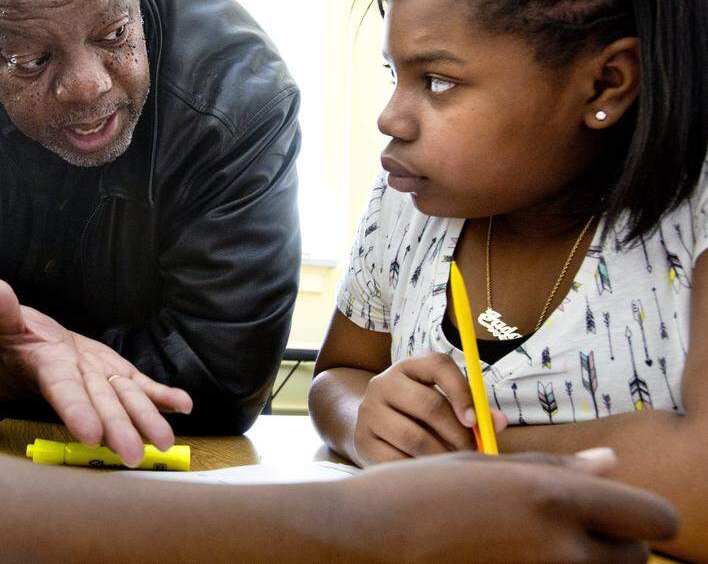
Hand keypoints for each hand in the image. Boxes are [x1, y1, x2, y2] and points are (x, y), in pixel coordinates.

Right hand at [0, 277, 192, 465]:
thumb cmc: (17, 340)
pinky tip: (183, 405)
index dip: (76, 411)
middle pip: (101, 406)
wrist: (35, 352)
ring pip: (127, 401)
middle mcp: (80, 382)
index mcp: (50, 371)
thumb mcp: (5, 321)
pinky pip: (143, 388)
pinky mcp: (118, 376)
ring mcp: (102, 382)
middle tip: (134, 454)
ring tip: (165, 441)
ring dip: (147, 420)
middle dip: (119, 429)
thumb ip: (0, 306)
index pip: (63, 393)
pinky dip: (163, 397)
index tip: (89, 433)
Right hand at [332, 449, 678, 563]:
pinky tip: (508, 555)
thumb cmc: (419, 493)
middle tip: (573, 526)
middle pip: (634, 556)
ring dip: (584, 558)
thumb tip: (611, 463)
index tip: (612, 507)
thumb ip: (554, 468)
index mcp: (554, 499)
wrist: (365, 540)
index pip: (652, 517)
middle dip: (614, 542)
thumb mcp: (486, 466)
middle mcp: (560, 547)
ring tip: (534, 541)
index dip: (637, 511)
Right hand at [354, 353, 507, 464]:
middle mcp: (383, 384)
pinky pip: (398, 461)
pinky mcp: (362, 441)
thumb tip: (499, 423)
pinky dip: (419, 469)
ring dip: (442, 455)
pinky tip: (428, 472)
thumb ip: (472, 411)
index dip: (461, 391)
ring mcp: (369, 413)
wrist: (371, 428)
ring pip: (414, 438)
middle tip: (472, 450)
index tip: (474, 421)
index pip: (438, 366)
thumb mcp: (442, 404)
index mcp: (408, 367)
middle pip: (428, 404)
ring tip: (453, 463)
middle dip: (457, 433)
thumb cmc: (419, 416)